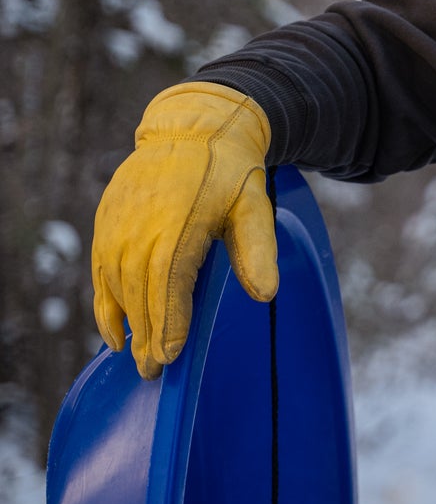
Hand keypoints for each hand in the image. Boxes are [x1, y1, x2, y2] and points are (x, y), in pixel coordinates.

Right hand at [92, 81, 277, 378]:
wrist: (191, 130)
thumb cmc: (230, 173)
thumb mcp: (254, 206)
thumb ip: (258, 250)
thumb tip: (265, 295)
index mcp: (178, 225)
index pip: (167, 283)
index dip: (167, 322)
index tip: (169, 357)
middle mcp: (140, 228)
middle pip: (139, 292)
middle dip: (146, 336)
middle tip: (154, 374)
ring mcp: (117, 226)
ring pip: (116, 286)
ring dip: (126, 325)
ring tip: (138, 359)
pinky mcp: (106, 224)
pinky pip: (101, 272)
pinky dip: (105, 304)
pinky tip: (114, 332)